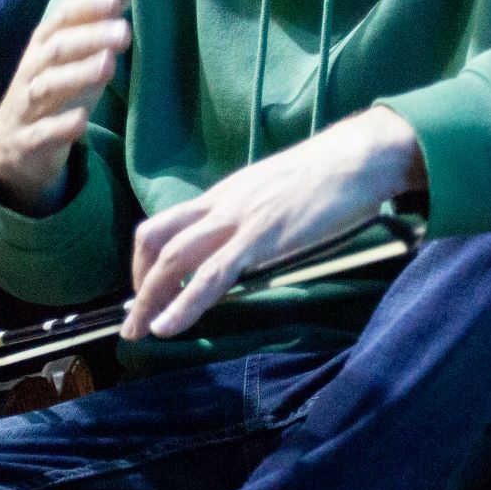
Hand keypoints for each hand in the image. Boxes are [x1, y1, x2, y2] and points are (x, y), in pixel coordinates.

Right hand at [0, 0, 135, 213]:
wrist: (16, 150)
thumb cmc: (57, 86)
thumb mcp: (79, 44)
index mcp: (45, 44)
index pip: (61, 18)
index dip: (85, 7)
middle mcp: (32, 71)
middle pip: (56, 50)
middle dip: (88, 39)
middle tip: (124, 32)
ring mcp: (27, 107)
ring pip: (47, 89)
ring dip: (76, 77)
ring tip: (108, 67)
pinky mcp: (28, 144)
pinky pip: (41, 135)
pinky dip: (60, 128)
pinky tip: (82, 121)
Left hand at [123, 106, 423, 339]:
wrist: (358, 157)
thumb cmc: (327, 177)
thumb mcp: (275, 195)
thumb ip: (252, 219)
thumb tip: (245, 250)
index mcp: (223, 195)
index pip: (164, 225)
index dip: (144, 261)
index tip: (144, 292)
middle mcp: (220, 204)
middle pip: (154, 239)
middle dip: (138, 284)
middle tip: (132, 321)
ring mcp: (238, 220)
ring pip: (173, 258)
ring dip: (148, 300)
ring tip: (137, 332)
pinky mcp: (261, 238)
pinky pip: (211, 275)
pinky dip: (183, 304)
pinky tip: (167, 327)